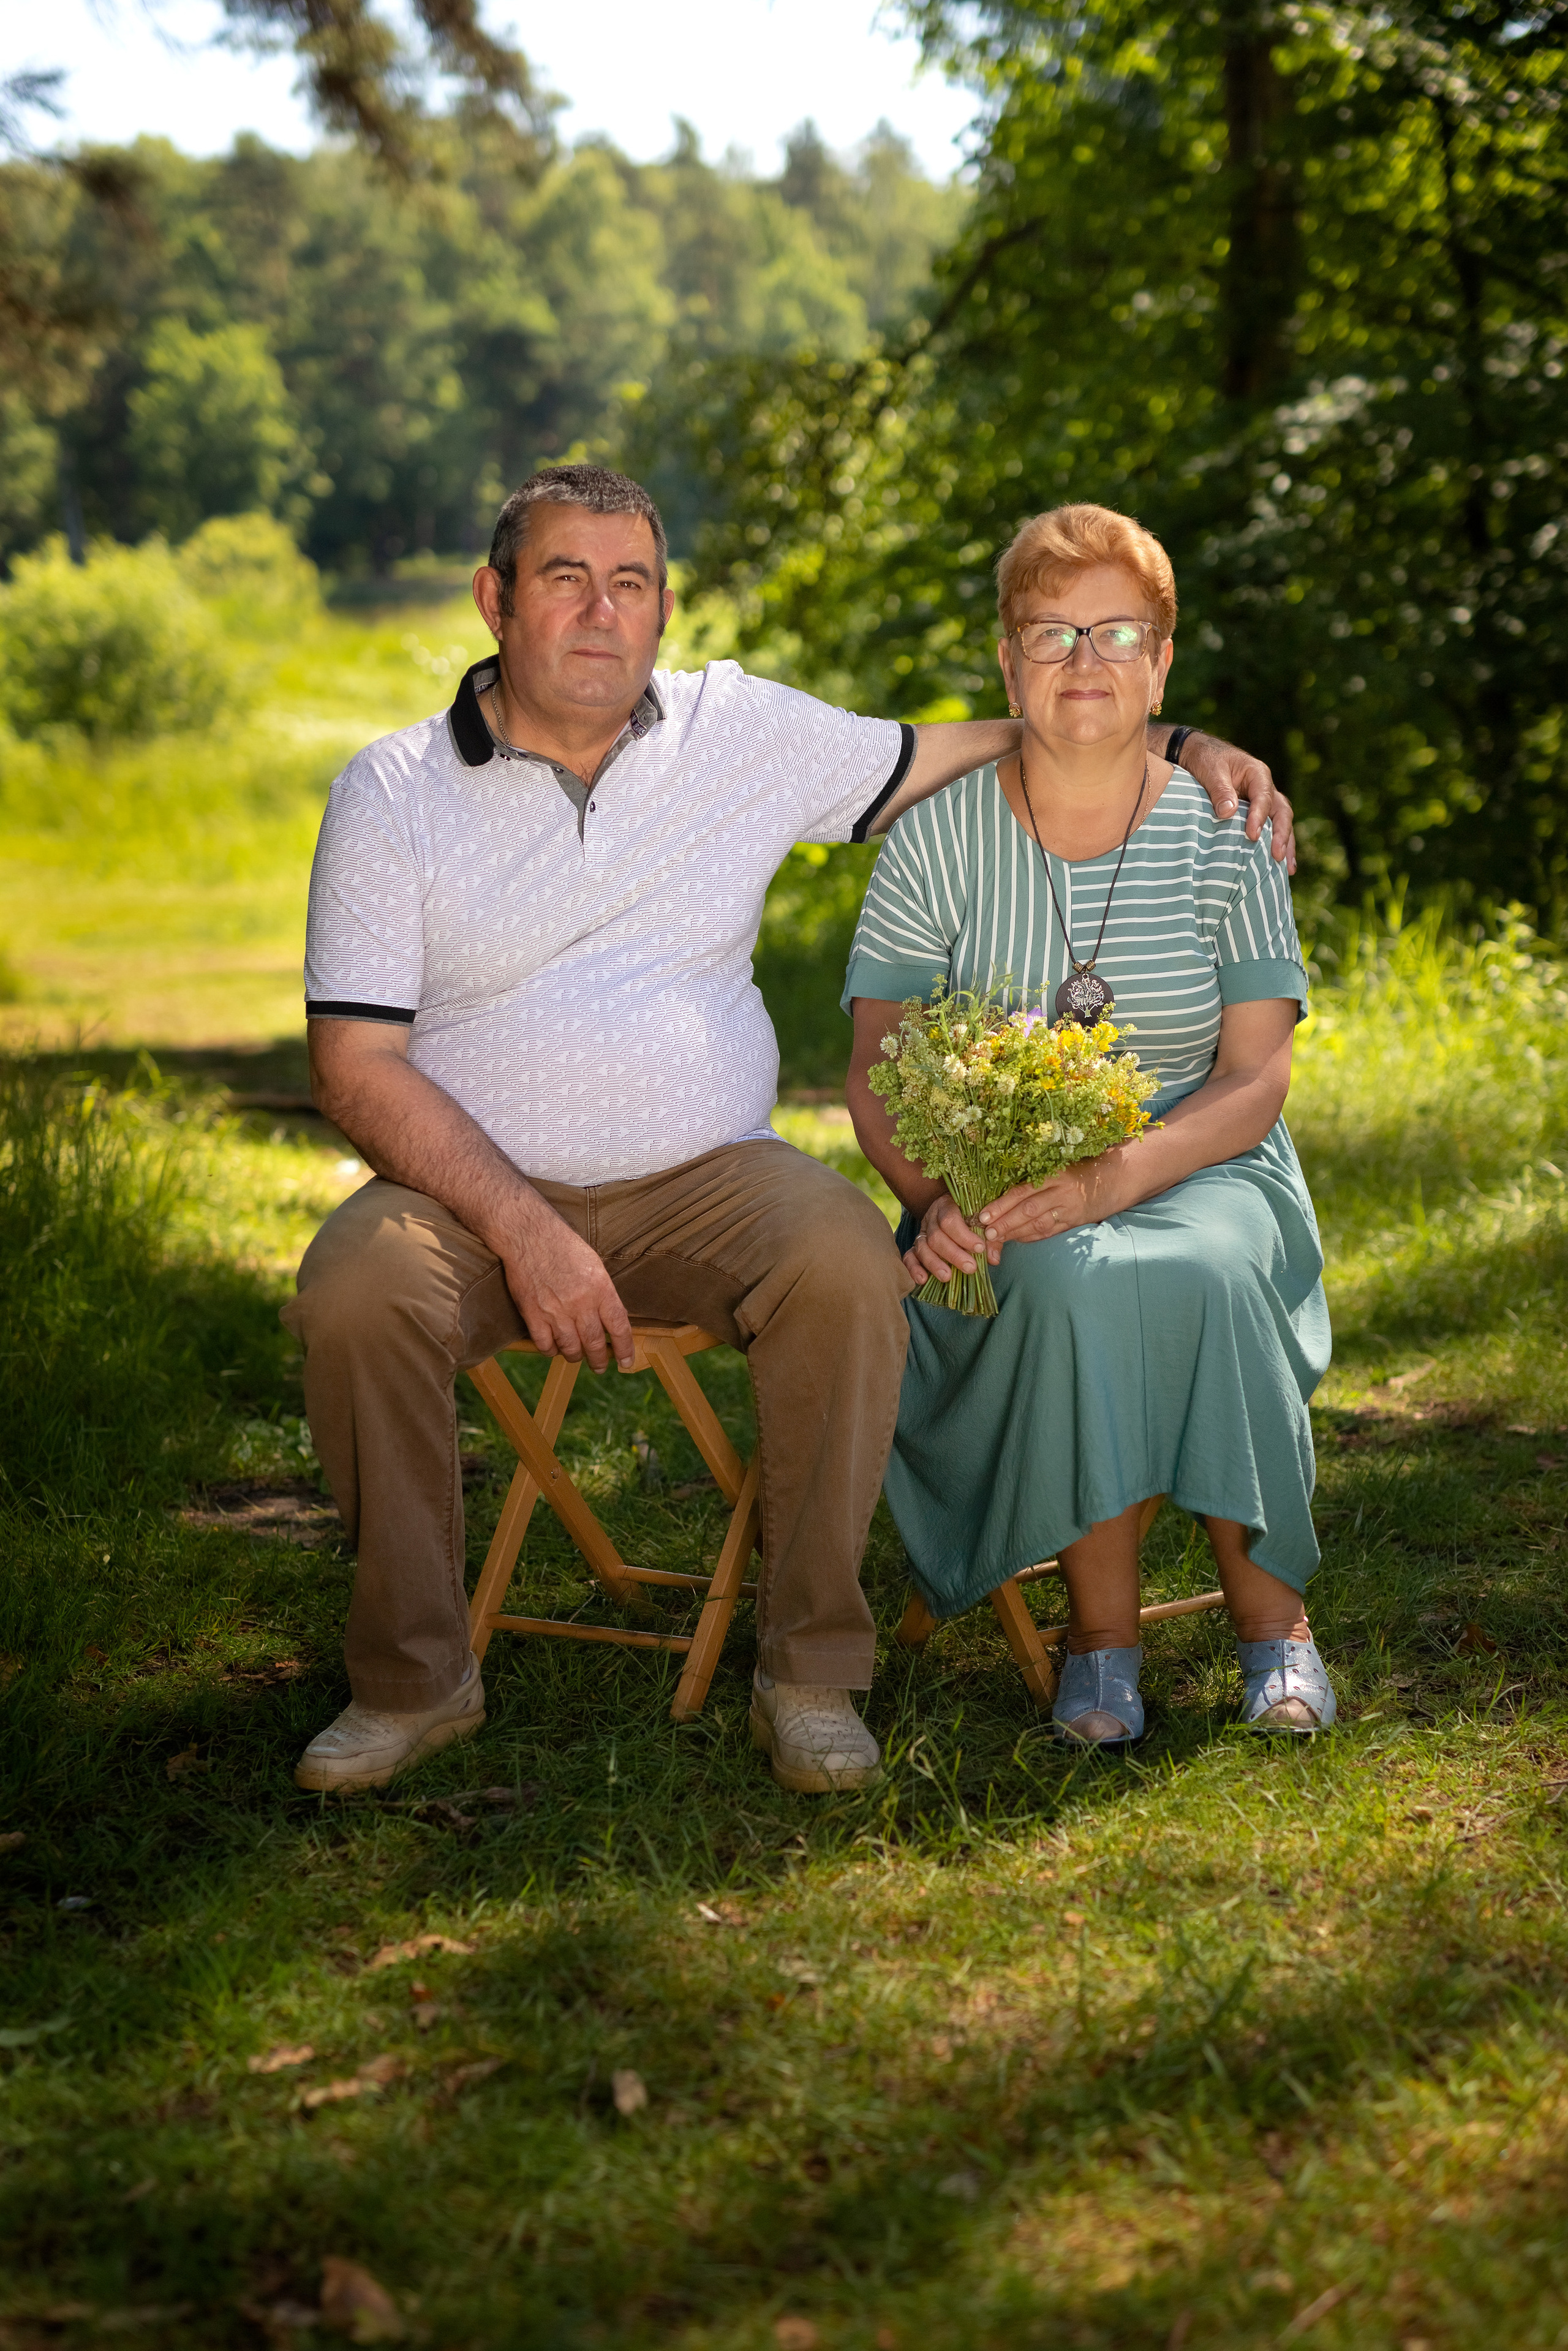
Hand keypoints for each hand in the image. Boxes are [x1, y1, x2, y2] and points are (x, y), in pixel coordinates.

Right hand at [501, 1208, 634, 1371]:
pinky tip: (554, 1346)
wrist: (529, 1235)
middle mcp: (580, 1304)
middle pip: (595, 1343)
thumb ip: (603, 1293)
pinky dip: (551, 1350)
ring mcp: (555, 1311)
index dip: (625, 1348)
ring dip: (575, 1356)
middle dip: (599, 1360)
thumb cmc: (564, 1246)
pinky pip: (545, 1345)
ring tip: (577, 1356)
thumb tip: (610, 1319)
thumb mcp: (595, 1265)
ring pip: (570, 1348)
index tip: (627, 1361)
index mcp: (600, 1289)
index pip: (619, 1327)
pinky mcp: (533, 1314)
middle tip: (600, 1366)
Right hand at [904, 1191, 995, 1281]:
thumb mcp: (983, 1223)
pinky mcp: (915, 1247)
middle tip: (970, 1268)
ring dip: (934, 1264)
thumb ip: (990, 1239)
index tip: (980, 1248)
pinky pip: (909, 1257)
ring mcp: (921, 1233)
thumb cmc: (972, 1218)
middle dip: (953, 1254)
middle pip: (936, 1236)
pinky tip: (923, 1280)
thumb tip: (993, 1259)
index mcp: (947, 1206)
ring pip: (923, 1247)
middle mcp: (931, 1219)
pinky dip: (914, 1268)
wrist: (953, 1212)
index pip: (950, 1219)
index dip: (964, 1236)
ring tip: (947, 1277)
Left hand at [978, 1153, 1130, 1246]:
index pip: (1022, 1191)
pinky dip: (1031, 1237)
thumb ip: (1035, 1178)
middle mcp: (1061, 1193)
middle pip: (1028, 1211)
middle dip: (1005, 1223)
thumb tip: (1003, 1193)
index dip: (1002, 1204)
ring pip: (1038, 1224)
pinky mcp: (1074, 1222)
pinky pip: (1049, 1232)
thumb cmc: (1079, 1169)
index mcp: (1054, 1175)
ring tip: (996, 1239)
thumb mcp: (1058, 1166)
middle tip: (985, 1232)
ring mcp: (1069, 1210)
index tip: (983, 1215)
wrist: (1115, 1178)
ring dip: (1015, 1233)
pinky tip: (1016, 1240)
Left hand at [1180, 731, 1295, 873]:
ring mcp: (1263, 800)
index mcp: (1257, 773)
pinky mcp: (1256, 812)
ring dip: (1286, 845)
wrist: (1197, 753)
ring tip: (1288, 869)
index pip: (1263, 798)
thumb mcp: (1210, 770)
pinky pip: (1271, 828)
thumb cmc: (1205, 759)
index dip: (1259, 817)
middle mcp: (1265, 787)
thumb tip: (1228, 813)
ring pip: (1281, 822)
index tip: (1252, 836)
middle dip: (1282, 835)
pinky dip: (1275, 845)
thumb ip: (1219, 790)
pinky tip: (1278, 866)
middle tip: (1277, 856)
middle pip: (1281, 812)